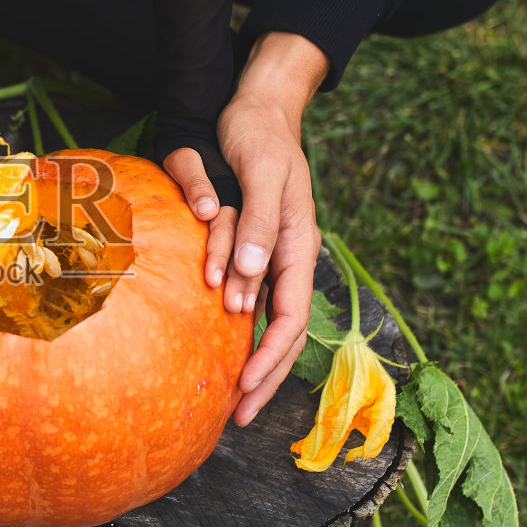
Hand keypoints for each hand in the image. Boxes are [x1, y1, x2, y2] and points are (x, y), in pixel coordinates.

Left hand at [162, 31, 327, 425]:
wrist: (257, 109)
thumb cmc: (259, 137)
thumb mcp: (263, 173)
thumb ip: (262, 225)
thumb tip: (253, 280)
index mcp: (300, 245)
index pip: (292, 318)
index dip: (270, 357)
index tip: (245, 387)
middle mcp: (290, 259)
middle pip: (286, 333)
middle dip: (266, 378)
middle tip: (238, 417)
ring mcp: (275, 259)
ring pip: (273, 324)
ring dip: (256, 364)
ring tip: (234, 400)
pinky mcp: (257, 253)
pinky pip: (256, 304)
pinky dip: (245, 335)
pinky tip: (227, 355)